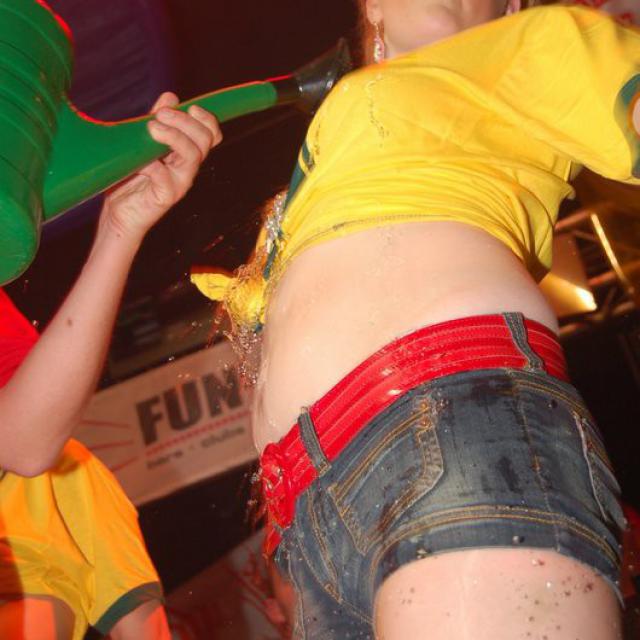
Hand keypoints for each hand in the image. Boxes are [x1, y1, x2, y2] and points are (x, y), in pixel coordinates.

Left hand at [100, 92, 221, 242]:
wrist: (120, 214)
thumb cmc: (130, 179)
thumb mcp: (142, 144)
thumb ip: (157, 122)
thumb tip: (170, 97)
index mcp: (185, 154)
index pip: (211, 135)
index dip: (207, 120)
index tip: (191, 107)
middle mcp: (187, 168)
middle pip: (204, 141)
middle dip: (185, 122)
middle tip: (160, 114)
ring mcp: (179, 183)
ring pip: (192, 156)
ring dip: (174, 137)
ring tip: (152, 128)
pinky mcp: (166, 197)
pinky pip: (165, 176)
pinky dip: (152, 164)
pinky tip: (140, 161)